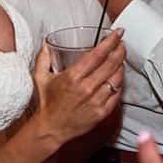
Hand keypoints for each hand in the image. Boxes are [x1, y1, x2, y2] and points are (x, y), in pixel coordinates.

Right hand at [32, 28, 125, 145]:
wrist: (51, 129)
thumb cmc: (47, 103)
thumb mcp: (40, 78)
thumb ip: (43, 58)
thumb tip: (45, 43)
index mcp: (72, 77)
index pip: (97, 55)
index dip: (110, 42)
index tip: (117, 33)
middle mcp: (86, 88)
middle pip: (111, 64)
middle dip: (120, 50)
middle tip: (122, 43)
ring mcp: (96, 101)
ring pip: (116, 79)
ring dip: (121, 66)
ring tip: (120, 59)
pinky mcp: (101, 112)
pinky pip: (117, 94)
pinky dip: (119, 84)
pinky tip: (117, 78)